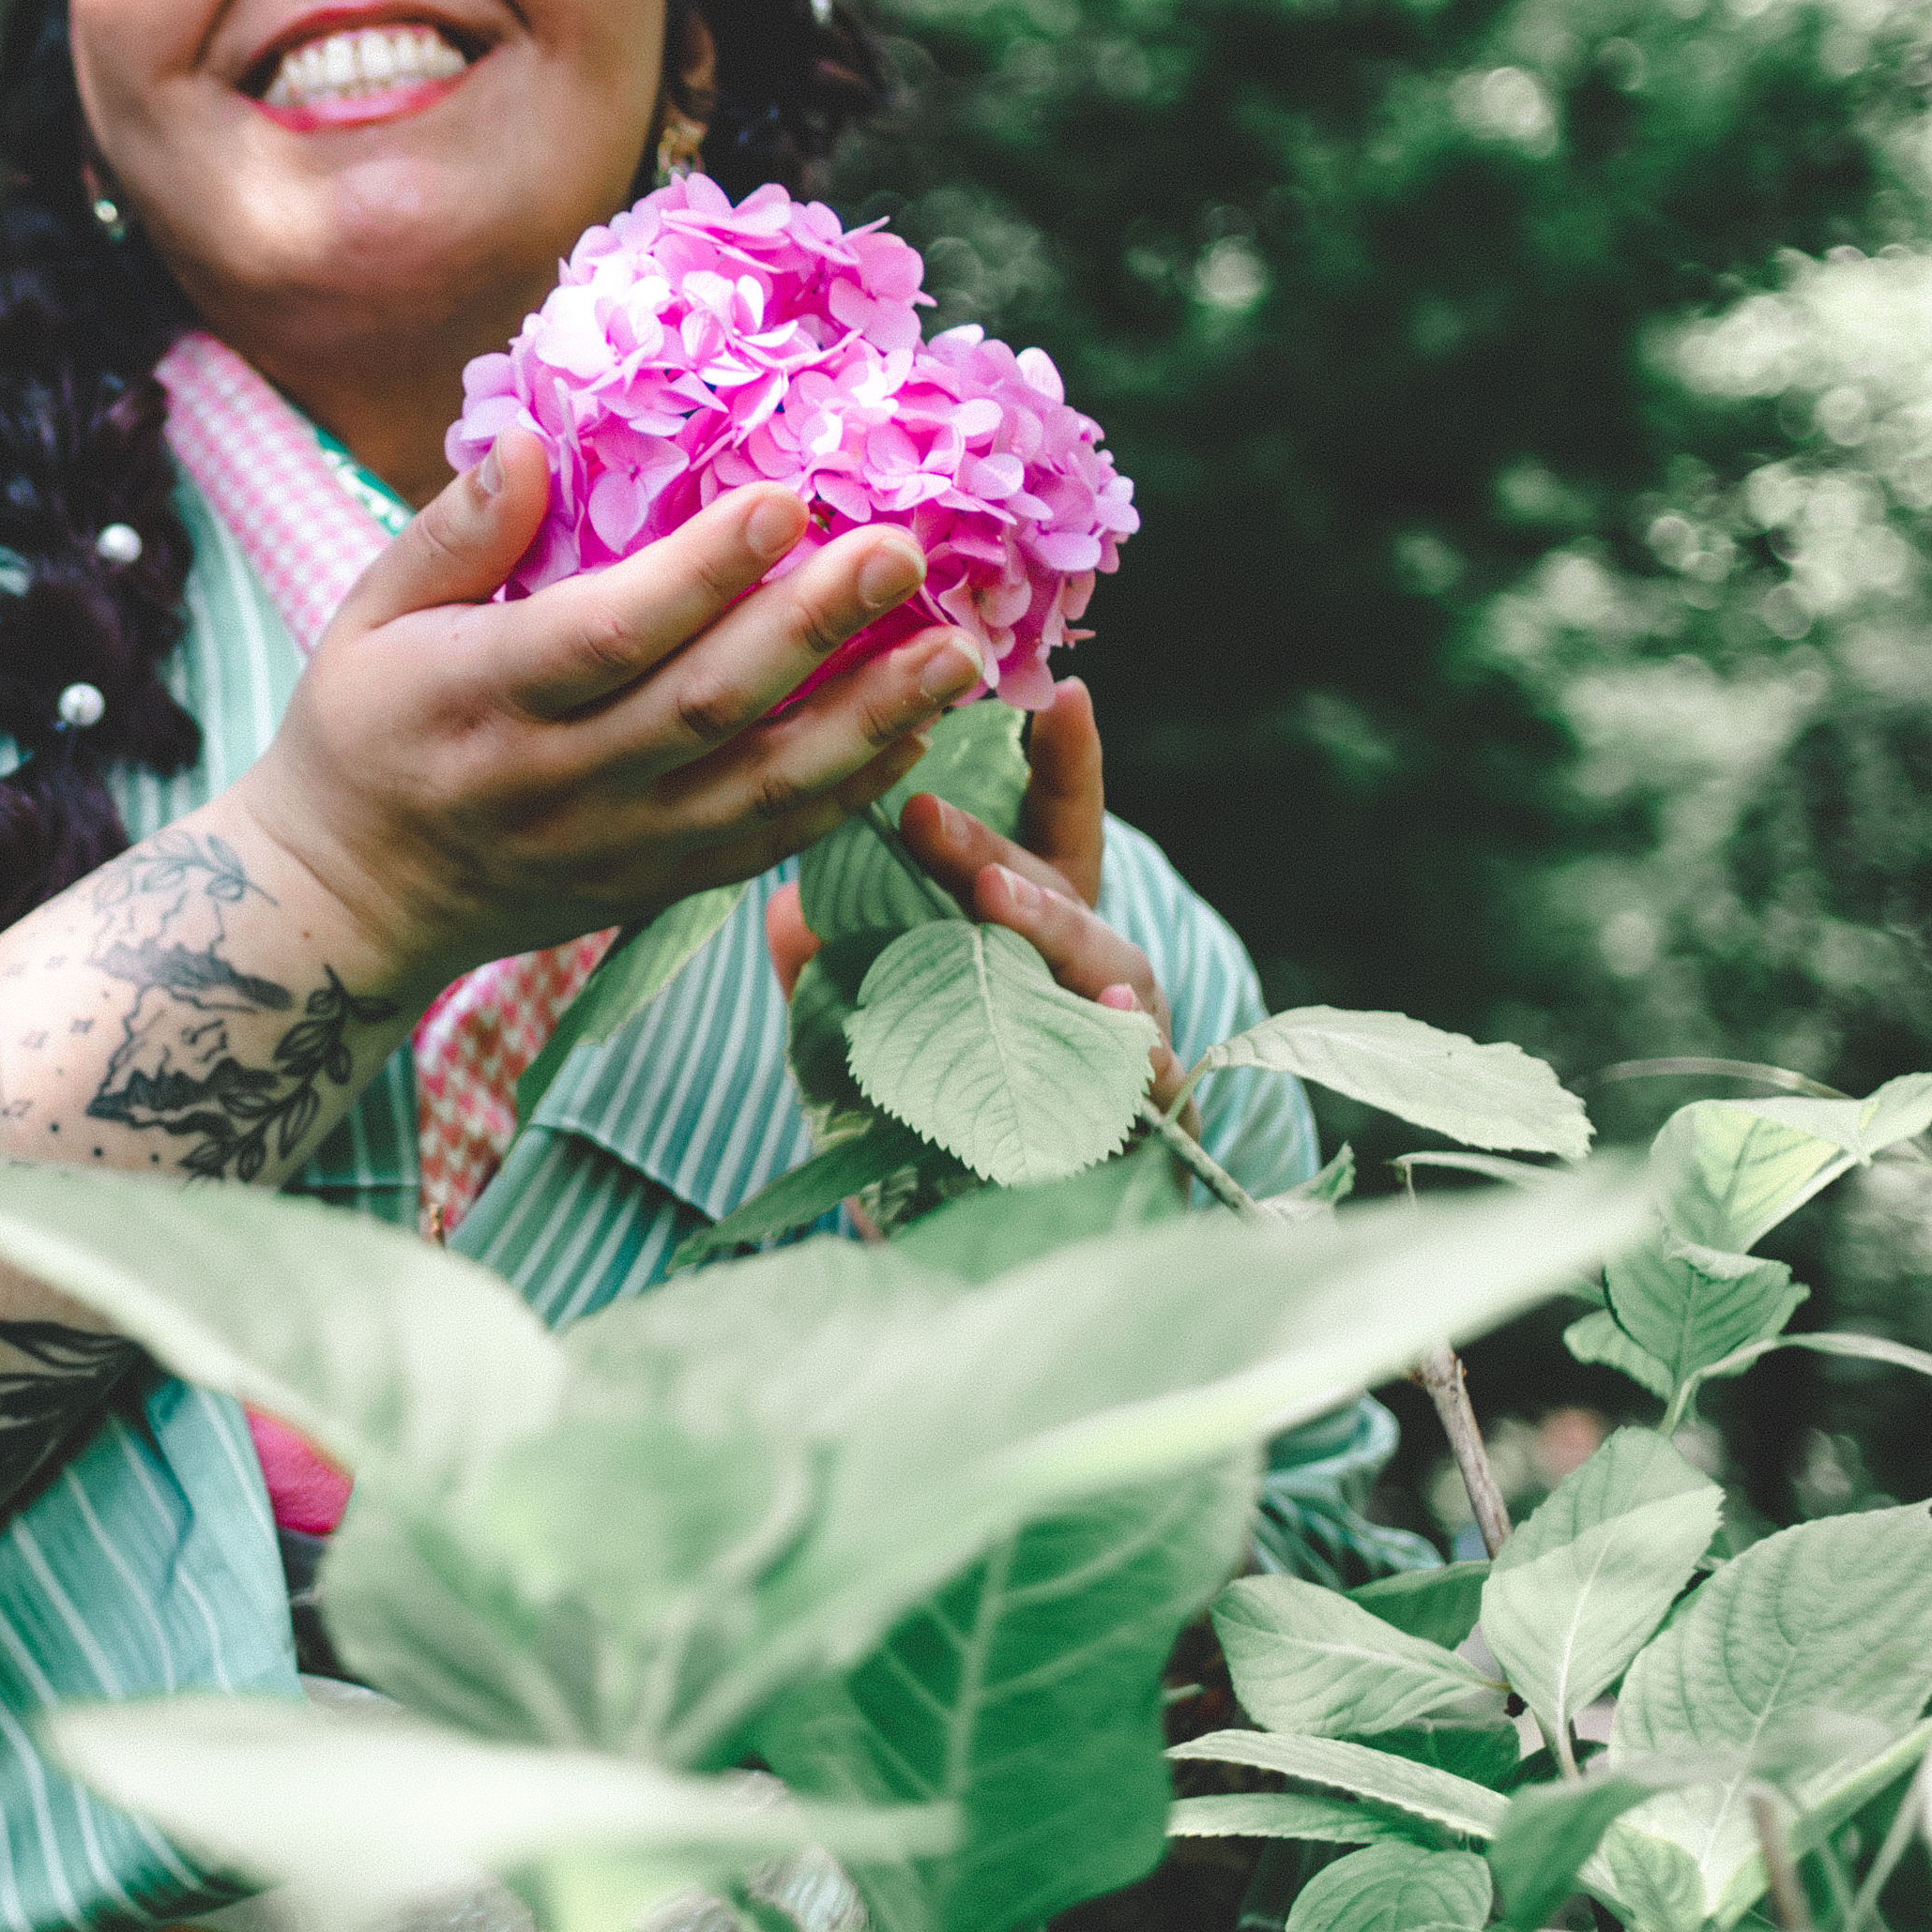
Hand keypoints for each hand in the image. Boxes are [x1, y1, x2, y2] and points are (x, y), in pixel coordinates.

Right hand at [229, 424, 992, 1009]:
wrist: (349, 906)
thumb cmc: (360, 730)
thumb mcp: (366, 617)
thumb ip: (451, 533)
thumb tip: (524, 438)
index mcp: (481, 698)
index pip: (606, 635)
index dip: (701, 573)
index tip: (784, 500)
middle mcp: (558, 782)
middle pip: (706, 706)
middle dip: (813, 627)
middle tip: (903, 551)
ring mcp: (618, 846)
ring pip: (761, 787)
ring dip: (869, 719)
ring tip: (957, 650)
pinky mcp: (656, 886)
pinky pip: (770, 844)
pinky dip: (852, 793)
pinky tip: (920, 733)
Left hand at [763, 679, 1174, 1095]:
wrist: (1013, 1238)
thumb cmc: (956, 1106)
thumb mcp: (876, 1027)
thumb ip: (828, 971)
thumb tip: (786, 910)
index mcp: (1038, 925)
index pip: (1055, 830)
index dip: (1064, 762)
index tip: (1063, 693)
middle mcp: (1091, 967)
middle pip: (1053, 887)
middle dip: (989, 849)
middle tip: (922, 818)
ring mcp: (1127, 1036)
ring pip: (1103, 966)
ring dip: (1049, 930)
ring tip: (997, 902)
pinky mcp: (1146, 1116)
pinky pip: (1146, 1080)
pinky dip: (1130, 1053)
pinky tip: (1105, 1021)